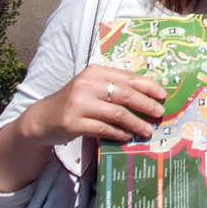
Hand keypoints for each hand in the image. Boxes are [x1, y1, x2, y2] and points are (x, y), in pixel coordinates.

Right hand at [18, 64, 166, 146]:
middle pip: (124, 94)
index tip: (163, 95)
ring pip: (116, 114)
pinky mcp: (73, 123)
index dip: (148, 86)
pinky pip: (103, 129)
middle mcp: (87, 84)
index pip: (128, 77)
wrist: (43, 118)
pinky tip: (128, 136)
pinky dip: (119, 133)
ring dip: (135, 123)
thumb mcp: (94, 87)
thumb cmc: (76, 101)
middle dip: (145, 104)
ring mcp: (78, 104)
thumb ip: (116, 87)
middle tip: (159, 113)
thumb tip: (150, 95)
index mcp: (95, 71)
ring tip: (147, 130)